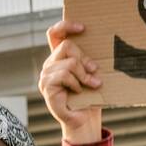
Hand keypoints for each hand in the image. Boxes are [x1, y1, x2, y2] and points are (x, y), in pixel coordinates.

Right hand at [40, 20, 102, 144]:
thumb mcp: (90, 72)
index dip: (66, 25)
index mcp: (59, 58)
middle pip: (67, 46)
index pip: (55, 33)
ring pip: (69, 63)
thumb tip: (99, 42)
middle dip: (84, 58)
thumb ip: (87, 59)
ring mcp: (45, 76)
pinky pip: (65, 75)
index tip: (83, 28)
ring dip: (83, 75)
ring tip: (91, 84)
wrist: (83, 120)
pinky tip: (78, 91)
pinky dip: (76, 83)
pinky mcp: (46, 87)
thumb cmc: (89, 96)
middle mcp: (49, 65)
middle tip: (94, 71)